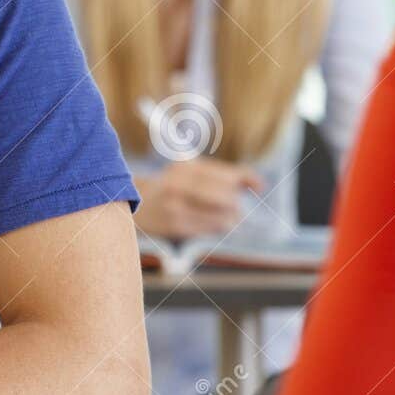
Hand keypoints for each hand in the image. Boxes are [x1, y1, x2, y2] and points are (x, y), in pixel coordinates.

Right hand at [133, 159, 262, 238]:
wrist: (134, 203)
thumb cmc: (171, 188)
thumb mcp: (190, 172)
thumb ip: (221, 175)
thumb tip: (258, 184)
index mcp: (186, 166)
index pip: (227, 173)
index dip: (248, 178)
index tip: (260, 186)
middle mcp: (180, 183)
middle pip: (227, 197)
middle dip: (236, 204)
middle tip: (234, 207)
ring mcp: (176, 205)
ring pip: (222, 215)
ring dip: (230, 218)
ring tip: (225, 217)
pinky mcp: (175, 224)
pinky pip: (210, 228)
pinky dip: (218, 226)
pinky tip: (212, 223)